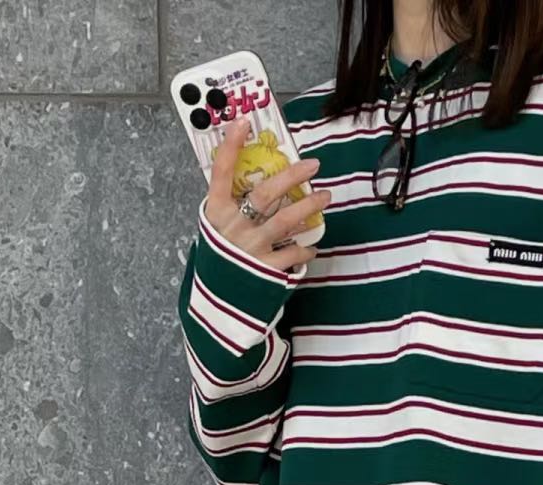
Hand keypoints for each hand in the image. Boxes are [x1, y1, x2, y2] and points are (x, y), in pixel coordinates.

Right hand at [203, 112, 327, 272]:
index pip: (221, 173)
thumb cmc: (221, 258)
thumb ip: (230, 206)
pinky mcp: (266, 270)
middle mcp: (234, 228)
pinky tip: (312, 245)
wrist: (218, 303)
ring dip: (309, 206)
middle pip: (265, 194)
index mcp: (216, 212)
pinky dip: (305, 249)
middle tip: (313, 165)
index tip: (243, 123)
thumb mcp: (216, 229)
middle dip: (291, 176)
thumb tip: (250, 175)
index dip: (231, 147)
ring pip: (285, 221)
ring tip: (325, 196)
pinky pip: (292, 254)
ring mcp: (251, 249)